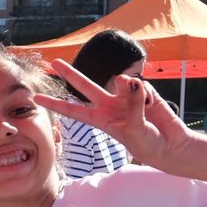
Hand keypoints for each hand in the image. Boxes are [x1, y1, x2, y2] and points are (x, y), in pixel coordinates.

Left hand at [36, 59, 194, 172]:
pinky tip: (152, 104)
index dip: (54, 104)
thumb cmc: (148, 144)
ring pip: (121, 81)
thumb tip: (130, 80)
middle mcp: (109, 106)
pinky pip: (142, 84)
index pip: (72, 110)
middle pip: (85, 86)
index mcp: (100, 120)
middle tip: (53, 62)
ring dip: (132, 90)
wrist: (170, 144)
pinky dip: (147, 93)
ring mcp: (125, 97)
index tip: (36, 98)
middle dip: (70, 74)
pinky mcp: (142, 92)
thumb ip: (131, 104)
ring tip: (143, 105)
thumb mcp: (134, 128)